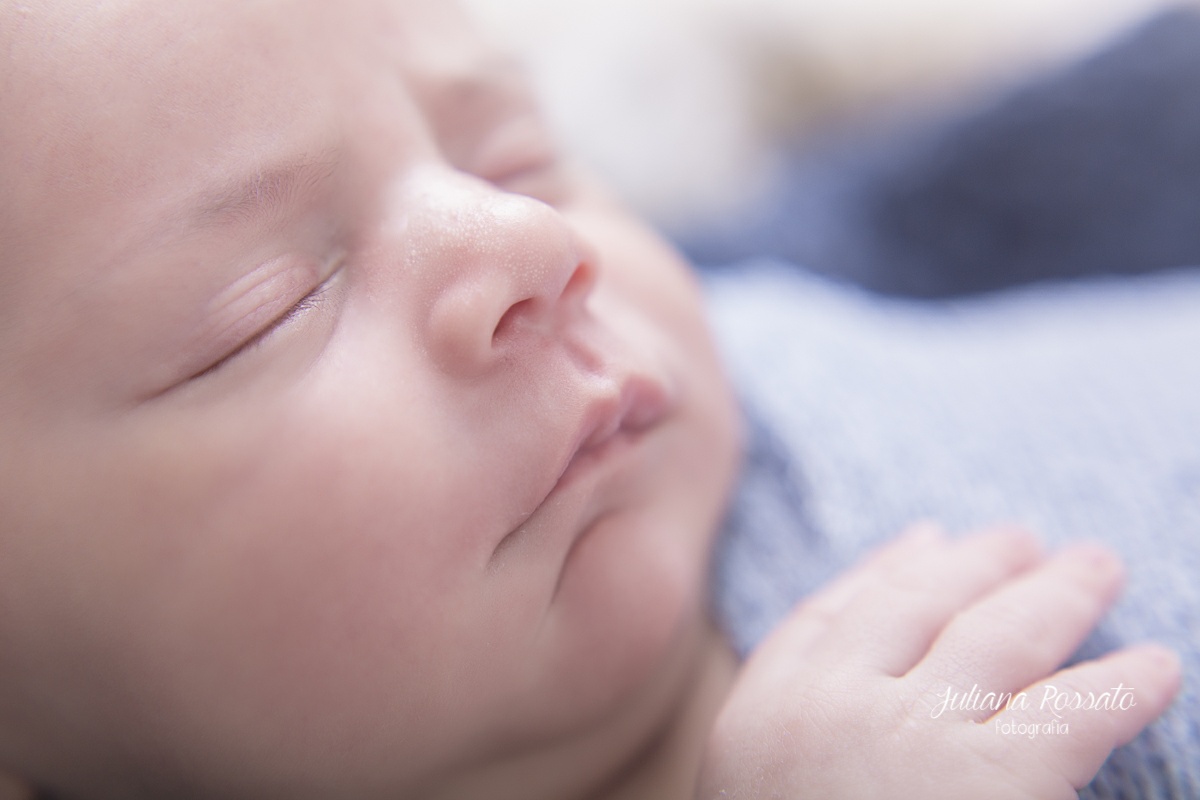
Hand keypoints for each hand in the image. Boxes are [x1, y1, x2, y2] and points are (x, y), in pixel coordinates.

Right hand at [697, 525, 1181, 798]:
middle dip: (978, 562)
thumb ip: (795, 721)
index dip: (889, 568)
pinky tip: (1157, 668)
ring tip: (1097, 565)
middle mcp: (837, 702)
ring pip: (999, 635)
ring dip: (1057, 593)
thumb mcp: (754, 784)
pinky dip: (1122, 686)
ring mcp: (914, 736)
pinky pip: (1072, 713)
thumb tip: (860, 674)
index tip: (927, 540)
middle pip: (920, 602)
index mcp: (766, 709)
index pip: (834, 611)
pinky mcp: (993, 783)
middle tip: (1024, 539)